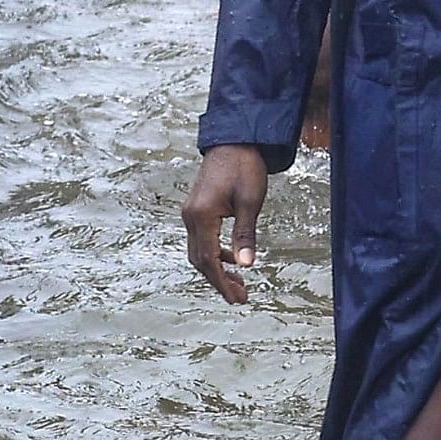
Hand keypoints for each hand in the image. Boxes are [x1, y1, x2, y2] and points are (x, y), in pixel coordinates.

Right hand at [183, 144, 270, 303]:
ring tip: (239, 283)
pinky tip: (234, 259)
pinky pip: (201, 240)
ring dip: (216, 270)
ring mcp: (190, 213)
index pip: (209, 260)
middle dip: (219, 281)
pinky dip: (215, 254)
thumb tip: (247, 265)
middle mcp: (190, 217)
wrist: (234, 140)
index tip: (236, 299)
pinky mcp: (196, 209)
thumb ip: (245, 235)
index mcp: (202, 216)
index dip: (222, 283)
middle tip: (240, 297)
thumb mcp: (250, 202)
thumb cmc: (244, 167)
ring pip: (198, 252)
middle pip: (200, 260)